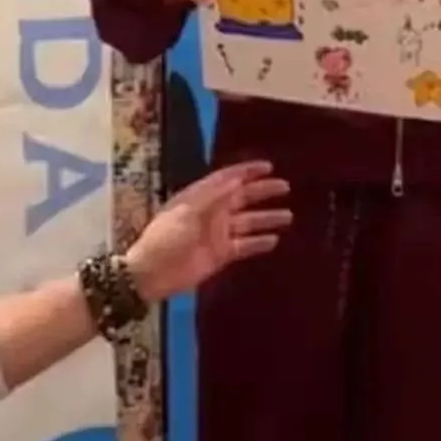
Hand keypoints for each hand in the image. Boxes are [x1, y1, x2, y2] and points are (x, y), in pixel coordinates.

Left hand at [126, 161, 291, 300]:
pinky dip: (258, 243)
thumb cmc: (165, 238)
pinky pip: (244, 246)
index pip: (227, 178)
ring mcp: (217, 233)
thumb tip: (238, 180)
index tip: (269, 167)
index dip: (247, 171)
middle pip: (241, 198)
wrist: (152, 273)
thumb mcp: (187, 212)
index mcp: (200, 196)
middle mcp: (211, 212)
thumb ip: (214, 196)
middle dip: (262, 192)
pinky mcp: (220, 254)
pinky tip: (275, 240)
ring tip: (288, 215)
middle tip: (285, 187)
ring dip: (266, 218)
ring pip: (247, 222)